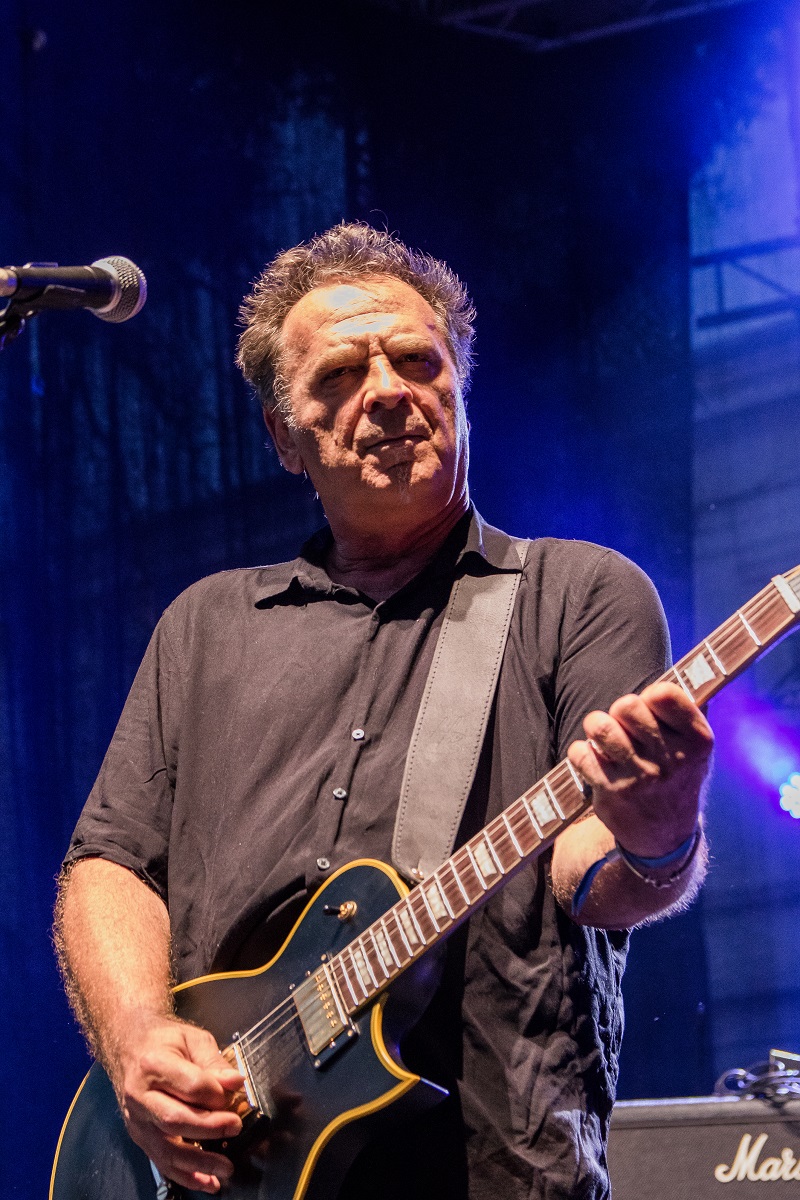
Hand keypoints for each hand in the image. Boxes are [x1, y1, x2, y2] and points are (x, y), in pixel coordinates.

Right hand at [111, 1013, 244, 1193]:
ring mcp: (137, 1119)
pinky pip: (161, 1161)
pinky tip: (206, 1182)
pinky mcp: (139, 1135)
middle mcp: (140, 1095)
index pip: (190, 1085)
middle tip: (235, 1127)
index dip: (216, 1093)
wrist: (128, 1044)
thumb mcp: (192, 1038)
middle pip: (176, 1119)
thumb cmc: (163, 1040)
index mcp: (153, 1064)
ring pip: (167, 1147)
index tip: (235, 1092)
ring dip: (199, 1162)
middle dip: (210, 1127)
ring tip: (226, 1167)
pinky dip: (184, 1175)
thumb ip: (214, 1062)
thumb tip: (235, 1083)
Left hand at [567, 681, 713, 857]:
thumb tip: (690, 668)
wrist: (664, 836)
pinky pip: (580, 752)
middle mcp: (671, 760)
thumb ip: (688, 710)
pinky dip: (582, 752)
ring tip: (603, 735)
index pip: (665, 694)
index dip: (651, 695)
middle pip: (627, 705)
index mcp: (697, 741)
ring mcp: (640, 778)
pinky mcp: (611, 792)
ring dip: (597, 726)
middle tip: (624, 724)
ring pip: (600, 726)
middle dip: (620, 710)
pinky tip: (595, 760)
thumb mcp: (695, 747)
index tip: (651, 706)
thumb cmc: (676, 776)